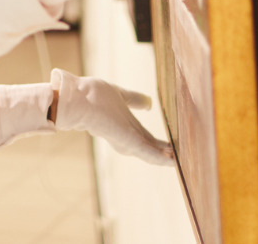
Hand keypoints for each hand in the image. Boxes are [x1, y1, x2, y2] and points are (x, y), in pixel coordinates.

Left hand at [50, 69, 174, 165]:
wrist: (78, 97)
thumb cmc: (93, 95)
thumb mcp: (120, 94)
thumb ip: (134, 99)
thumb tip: (149, 102)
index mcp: (125, 126)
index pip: (145, 137)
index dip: (158, 143)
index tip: (173, 146)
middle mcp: (125, 136)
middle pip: (148, 147)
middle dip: (164, 153)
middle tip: (180, 158)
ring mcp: (125, 139)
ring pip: (149, 152)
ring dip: (164, 158)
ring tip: (179, 162)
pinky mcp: (126, 139)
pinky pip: (146, 151)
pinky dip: (159, 157)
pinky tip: (172, 161)